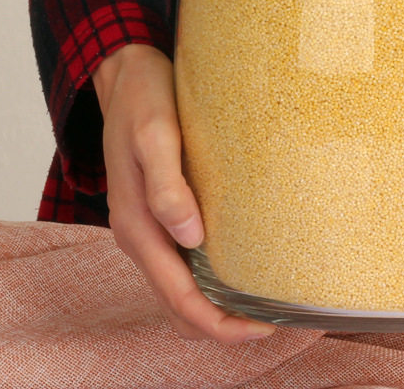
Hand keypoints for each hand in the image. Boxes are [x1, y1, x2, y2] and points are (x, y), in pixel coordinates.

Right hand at [95, 43, 276, 342]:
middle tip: (277, 321)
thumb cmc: (144, 100)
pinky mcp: (161, 208)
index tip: (264, 328)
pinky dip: (211, 275)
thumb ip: (167, 186)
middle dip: (224, 323)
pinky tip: (241, 263)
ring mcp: (150, 223)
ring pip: (182, 283)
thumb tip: (191, 238)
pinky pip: (184, 258)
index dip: (218, 323)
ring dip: (218, 303)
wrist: (126, 73)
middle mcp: (142, 233)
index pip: (178, 298)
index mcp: (137, 225)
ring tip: (266, 301)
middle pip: (181, 301)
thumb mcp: (154, 135)